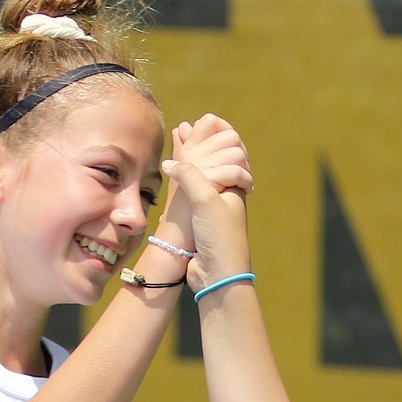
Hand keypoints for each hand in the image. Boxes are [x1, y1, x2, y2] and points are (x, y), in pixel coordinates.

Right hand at [152, 114, 250, 272]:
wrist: (217, 276)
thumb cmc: (219, 236)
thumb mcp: (205, 198)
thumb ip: (188, 174)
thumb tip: (168, 163)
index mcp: (234, 184)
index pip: (229, 149)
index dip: (216, 135)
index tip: (198, 125)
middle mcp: (225, 194)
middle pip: (214, 161)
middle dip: (201, 147)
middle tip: (184, 132)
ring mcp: (213, 209)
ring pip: (201, 179)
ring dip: (189, 165)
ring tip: (176, 152)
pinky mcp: (201, 224)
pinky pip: (191, 196)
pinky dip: (182, 185)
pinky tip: (171, 184)